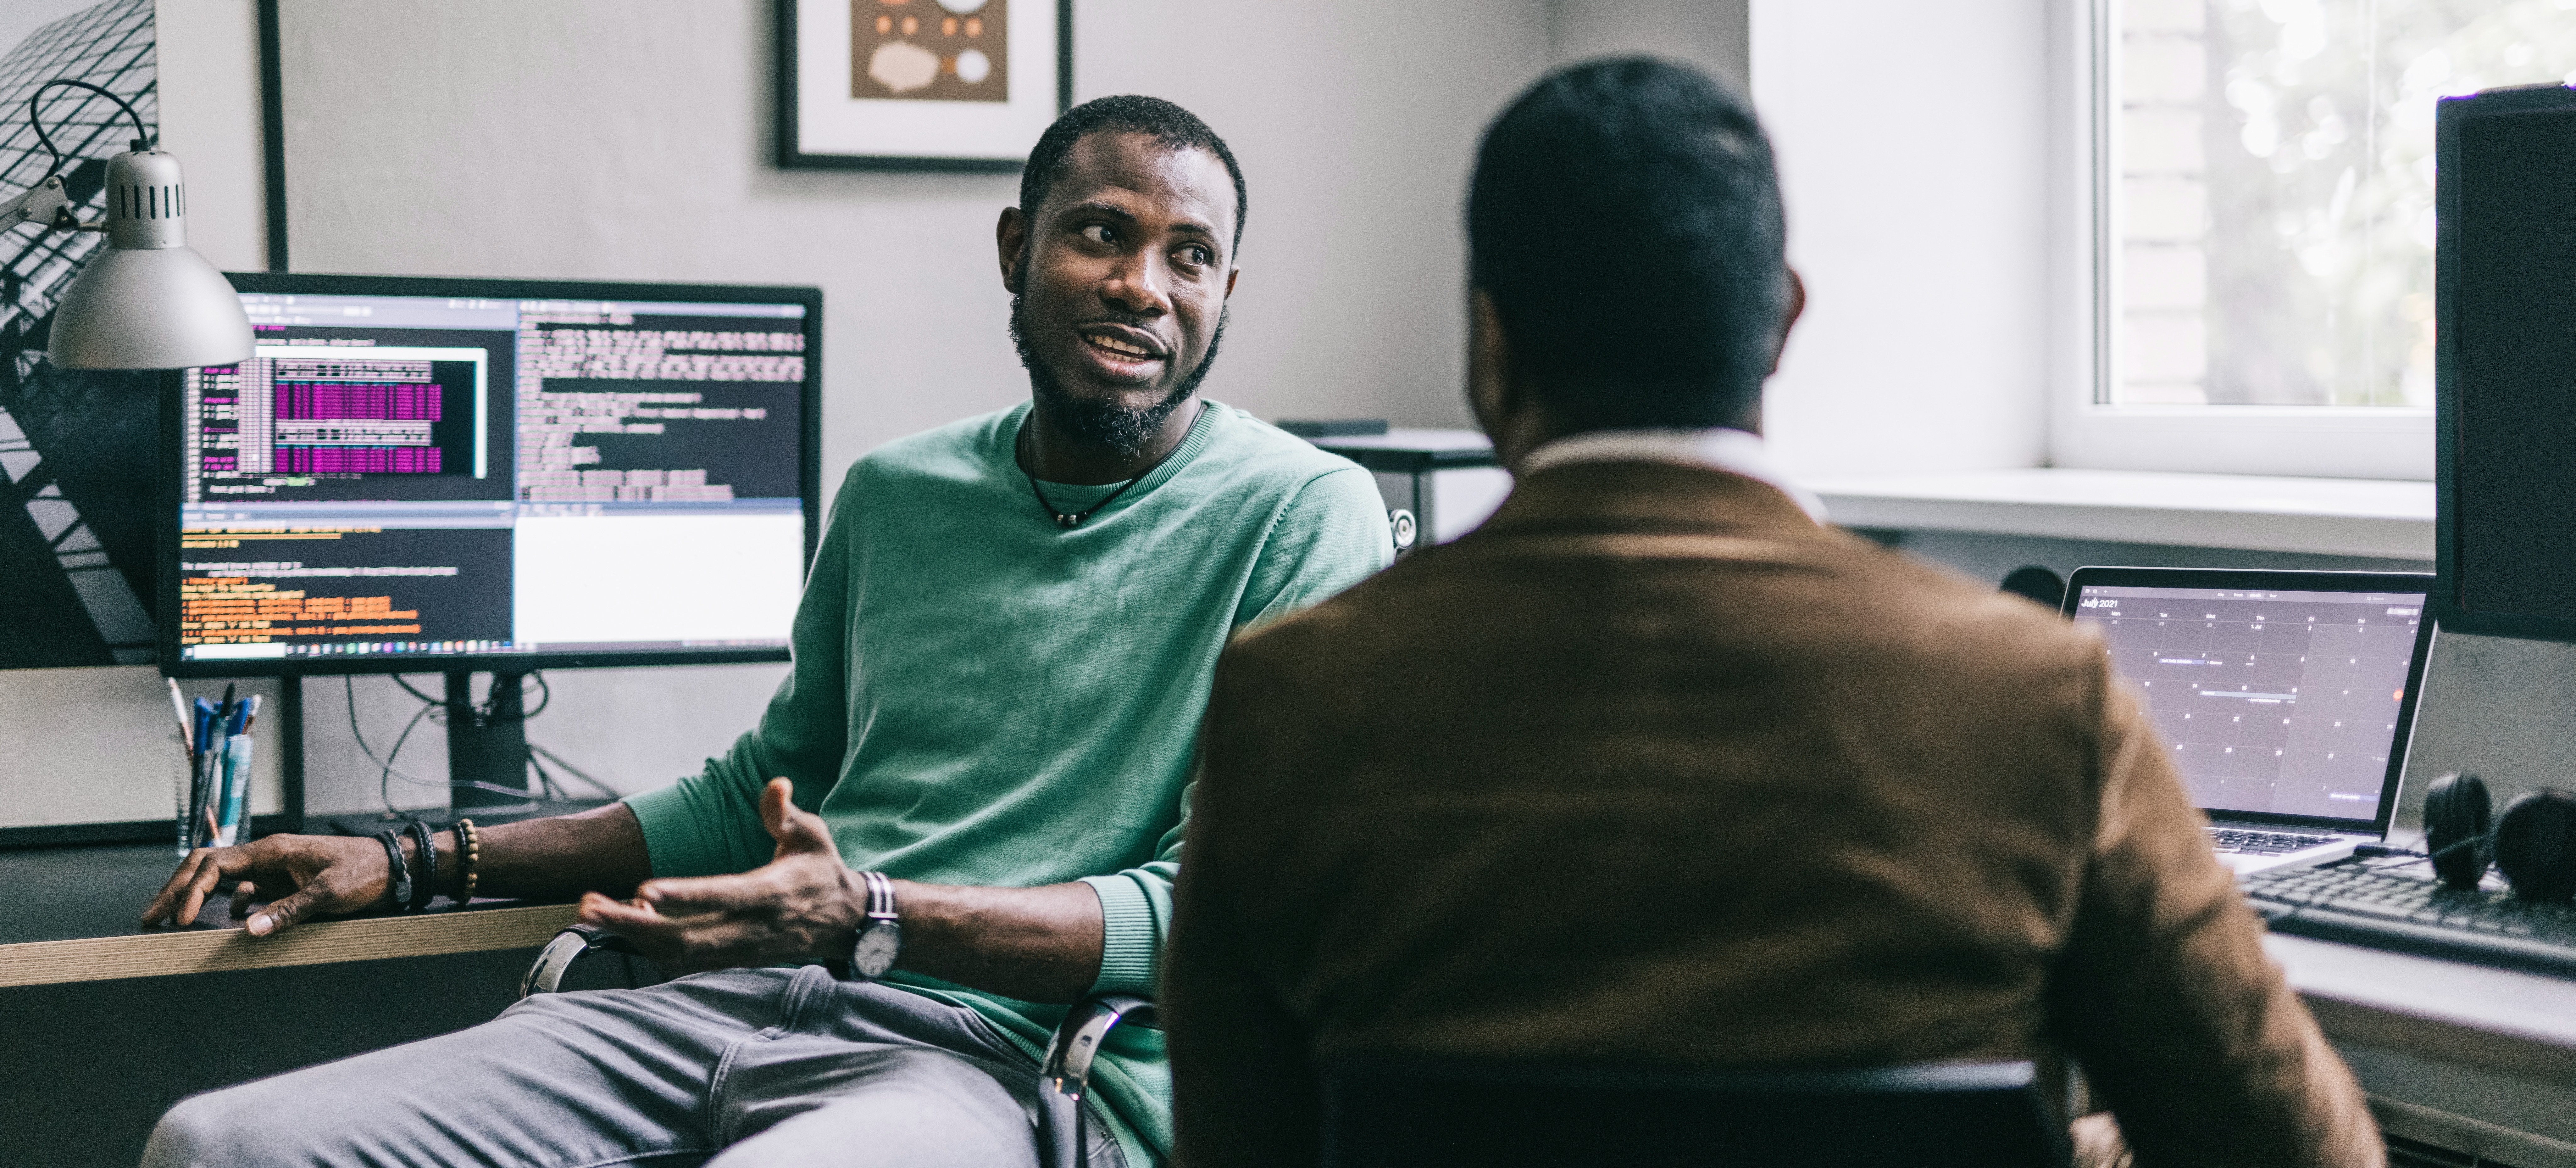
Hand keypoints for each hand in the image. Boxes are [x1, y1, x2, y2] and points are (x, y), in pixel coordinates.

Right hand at [140, 833, 393, 936]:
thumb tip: (250, 929)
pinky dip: (231, 905)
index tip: (182, 918)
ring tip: (173, 920)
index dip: (192, 890)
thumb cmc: (366, 872)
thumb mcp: (330, 893)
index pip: (215, 864)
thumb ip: (291, 910)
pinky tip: (229, 923)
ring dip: (197, 896)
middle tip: (152, 916)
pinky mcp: (284, 882)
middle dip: (178, 889)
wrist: (393, 866)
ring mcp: (274, 868)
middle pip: (208, 866)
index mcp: (272, 850)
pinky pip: (248, 891)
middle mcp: (267, 855)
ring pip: (223, 878)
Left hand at [578, 778, 866, 973]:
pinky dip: (650, 947)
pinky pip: (683, 961)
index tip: (641, 890)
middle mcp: (751, 927)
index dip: (682, 896)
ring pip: (677, 953)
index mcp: (771, 893)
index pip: (722, 896)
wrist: (844, 923)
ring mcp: (739, 949)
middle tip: (588, 906)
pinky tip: (628, 924)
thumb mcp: (812, 835)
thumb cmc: (821, 870)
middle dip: (631, 925)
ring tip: (594, 913)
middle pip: (684, 935)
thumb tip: (776, 784)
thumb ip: (786, 813)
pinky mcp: (731, 959)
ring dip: (632, 936)